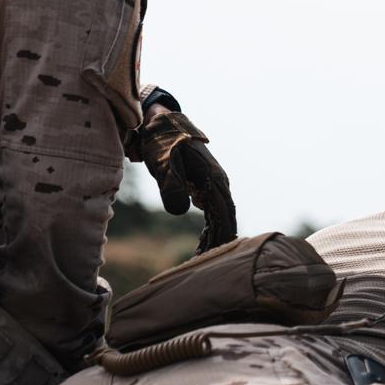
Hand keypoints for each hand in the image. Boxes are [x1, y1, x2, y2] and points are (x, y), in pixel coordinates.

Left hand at [129, 85, 236, 251]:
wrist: (159, 122)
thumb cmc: (161, 141)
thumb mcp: (163, 163)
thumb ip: (171, 186)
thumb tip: (180, 213)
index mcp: (214, 178)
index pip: (225, 213)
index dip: (224, 234)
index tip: (219, 254)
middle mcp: (218, 182)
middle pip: (225, 217)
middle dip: (220, 240)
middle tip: (211, 263)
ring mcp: (212, 183)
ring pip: (219, 215)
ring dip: (215, 235)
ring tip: (205, 256)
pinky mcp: (202, 185)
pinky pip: (211, 210)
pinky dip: (209, 226)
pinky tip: (203, 240)